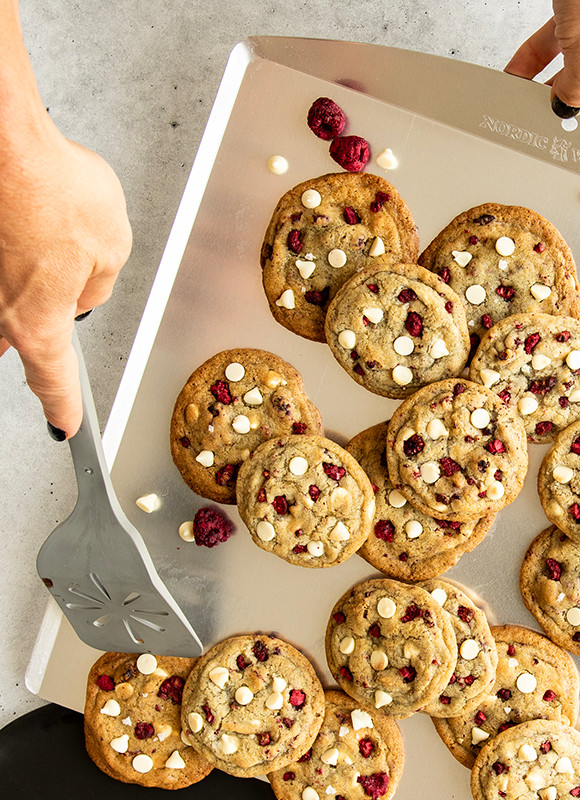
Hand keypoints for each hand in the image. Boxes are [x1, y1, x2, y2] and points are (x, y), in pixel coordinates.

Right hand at [0, 125, 131, 437]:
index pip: (52, 380)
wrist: (1, 136)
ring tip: (41, 266)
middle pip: (17, 344)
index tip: (66, 425)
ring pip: (2, 305)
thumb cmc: (49, 185)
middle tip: (49, 364)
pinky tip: (23, 236)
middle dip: (34, 350)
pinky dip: (11, 263)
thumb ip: (99, 285)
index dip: (61, 407)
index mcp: (37, 321)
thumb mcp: (111, 248)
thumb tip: (84, 292)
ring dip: (21, 295)